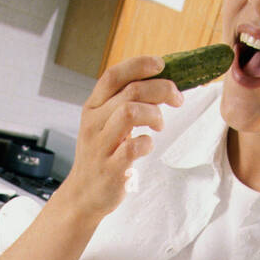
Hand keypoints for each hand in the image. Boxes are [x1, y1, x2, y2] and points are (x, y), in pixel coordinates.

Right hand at [62, 55, 182, 220]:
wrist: (83, 195)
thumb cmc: (101, 156)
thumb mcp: (104, 124)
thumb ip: (123, 104)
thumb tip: (159, 84)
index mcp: (92, 108)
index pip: (113, 75)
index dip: (139, 65)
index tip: (161, 64)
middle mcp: (93, 123)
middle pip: (130, 92)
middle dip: (161, 89)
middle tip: (177, 99)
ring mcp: (100, 146)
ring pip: (129, 112)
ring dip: (154, 114)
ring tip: (159, 125)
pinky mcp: (110, 169)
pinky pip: (133, 147)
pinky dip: (148, 143)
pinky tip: (148, 145)